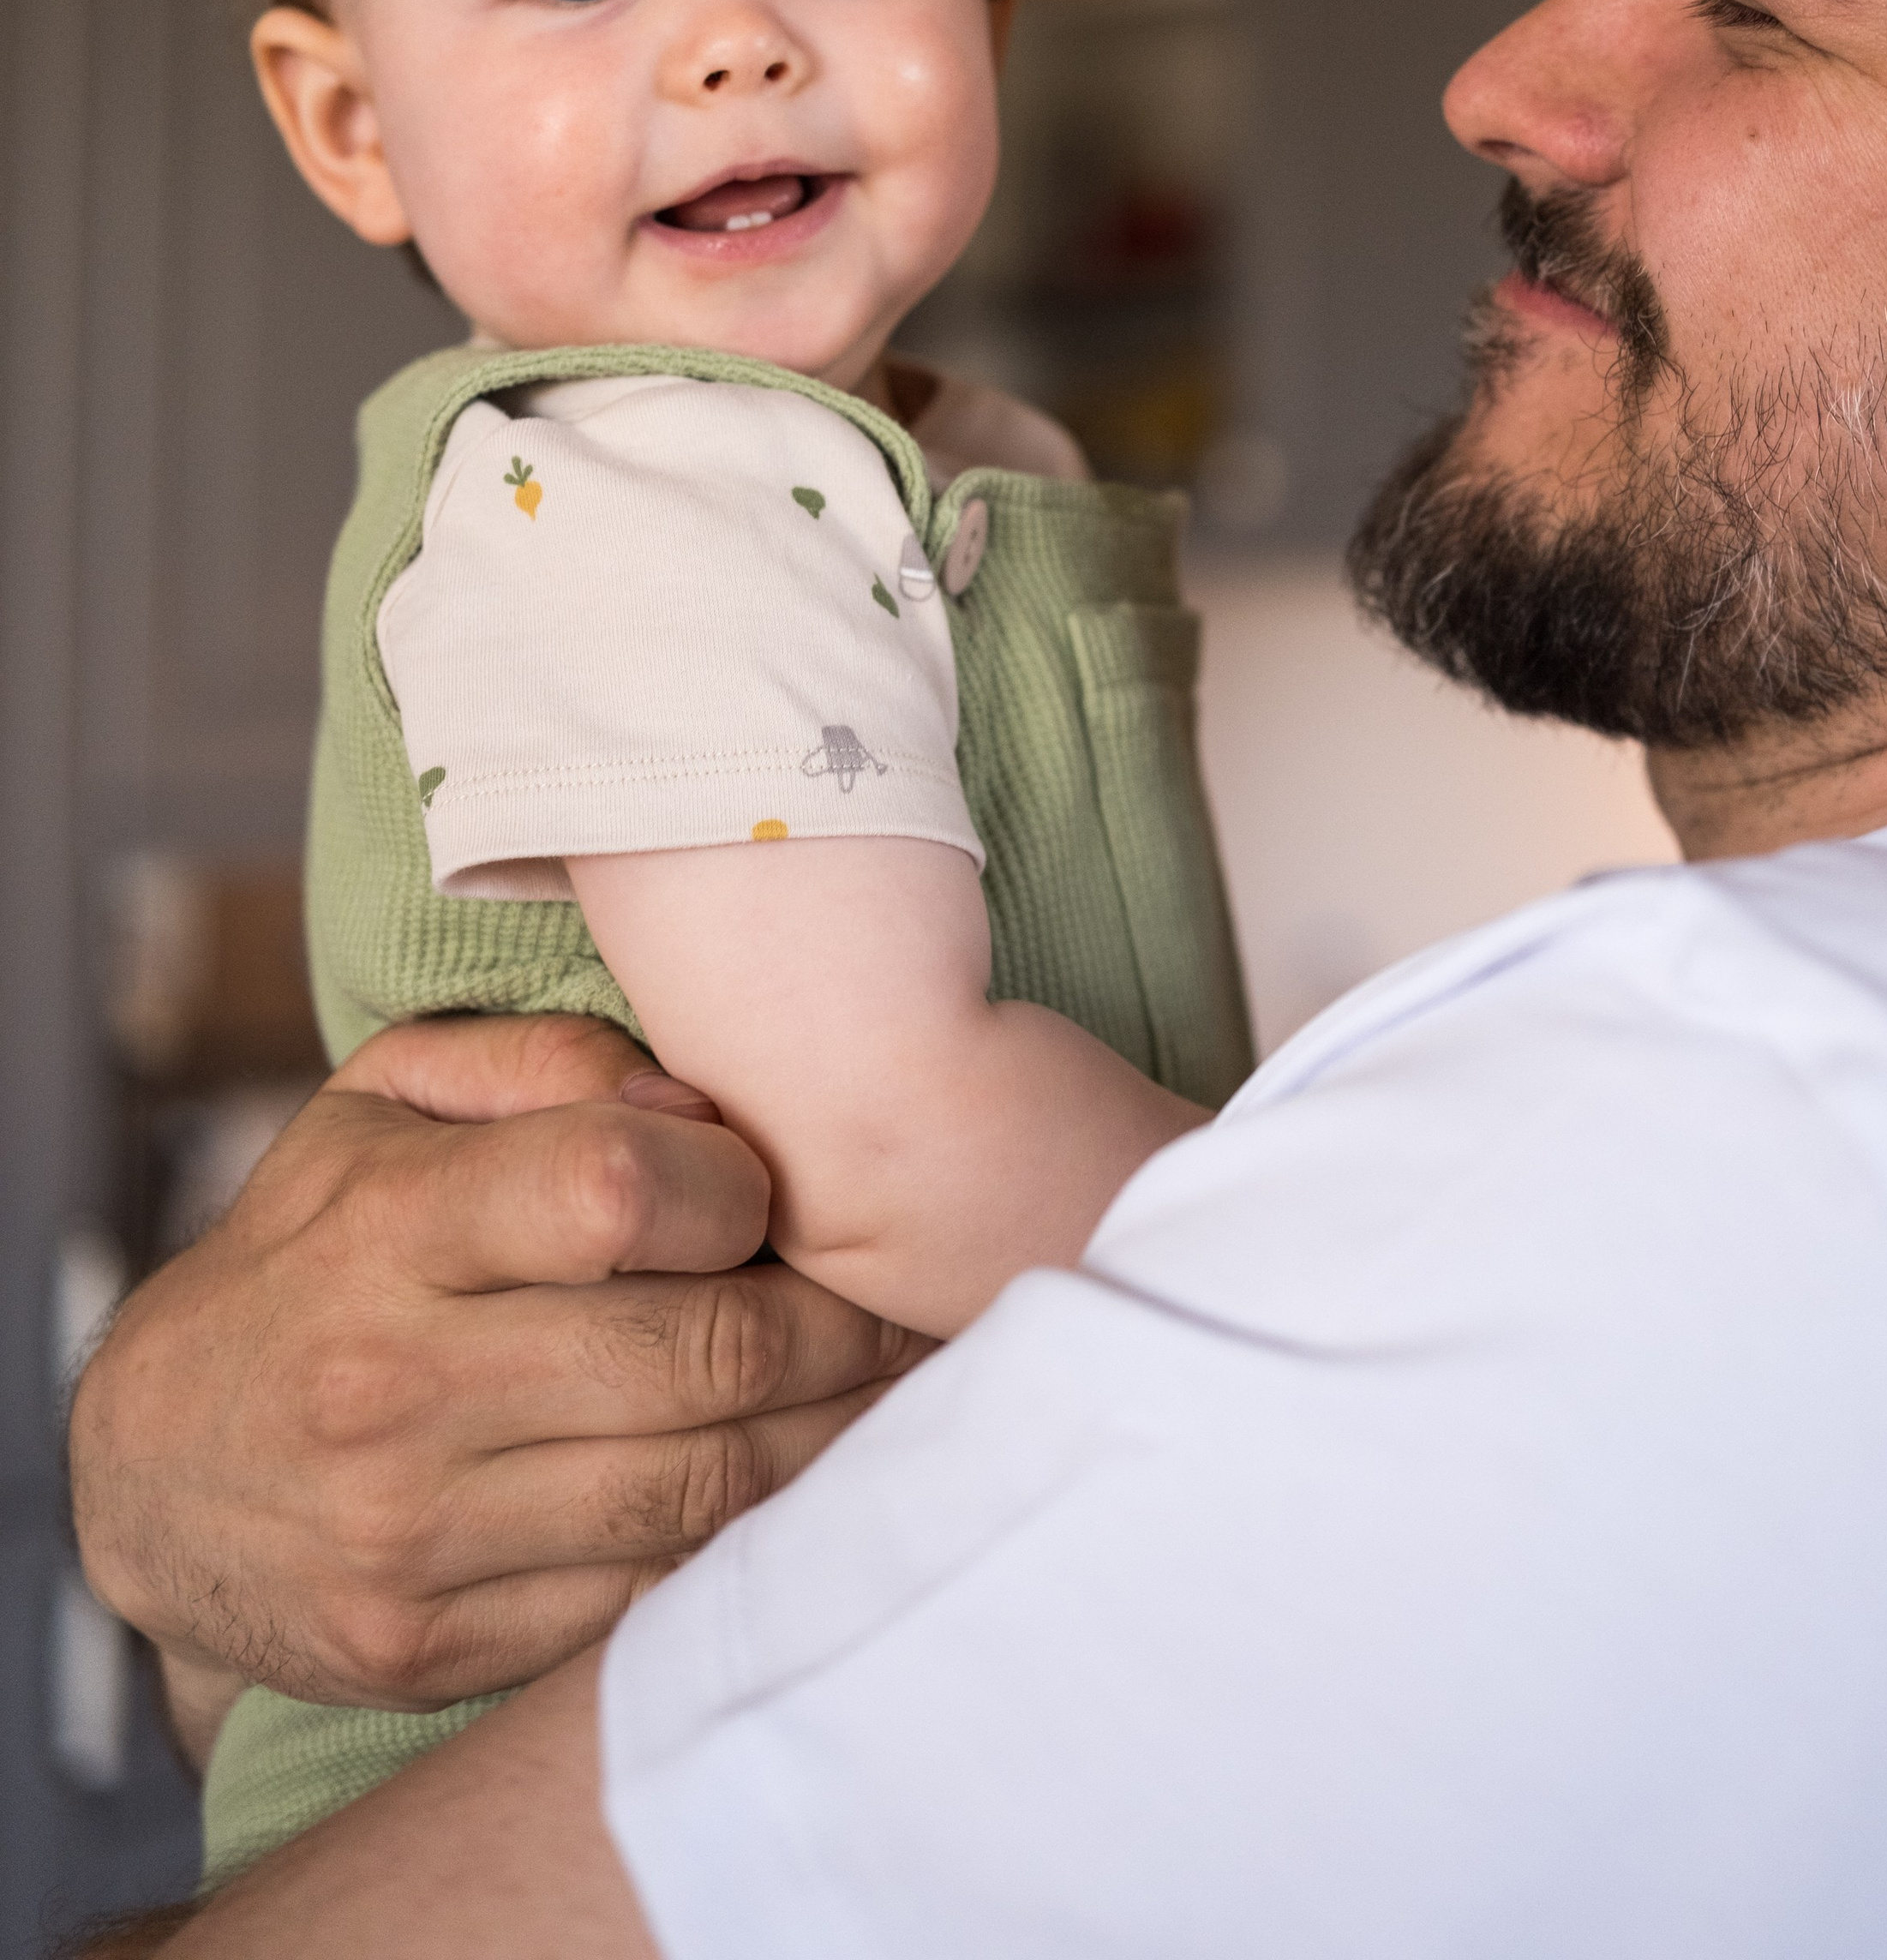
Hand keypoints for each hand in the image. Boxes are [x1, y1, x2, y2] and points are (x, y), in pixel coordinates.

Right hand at [68, 1014, 926, 1741]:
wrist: (148, 1471)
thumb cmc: (314, 1248)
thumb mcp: (385, 1102)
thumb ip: (546, 1061)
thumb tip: (702, 1105)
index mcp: (389, 1229)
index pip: (615, 1192)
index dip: (738, 1187)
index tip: (774, 1192)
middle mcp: (391, 1389)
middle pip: (698, 1357)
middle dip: (842, 1326)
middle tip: (911, 1300)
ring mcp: (408, 1538)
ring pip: (701, 1491)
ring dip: (831, 1439)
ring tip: (897, 1387)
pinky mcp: (425, 1650)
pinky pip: (647, 1595)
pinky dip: (744, 1540)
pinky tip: (797, 1482)